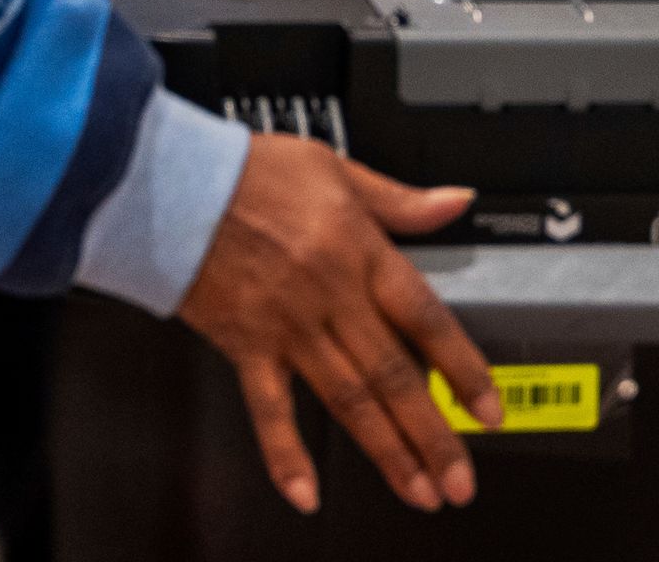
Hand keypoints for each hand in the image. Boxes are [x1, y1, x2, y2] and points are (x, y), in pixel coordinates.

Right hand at [175, 136, 494, 514]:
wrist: (170, 182)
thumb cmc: (246, 171)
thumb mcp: (334, 168)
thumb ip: (399, 199)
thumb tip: (454, 202)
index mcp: (359, 251)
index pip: (426, 319)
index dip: (463, 368)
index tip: (488, 409)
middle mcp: (330, 295)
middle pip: (394, 375)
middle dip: (433, 435)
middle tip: (460, 480)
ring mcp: (287, 326)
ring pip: (348, 399)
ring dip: (386, 451)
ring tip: (417, 491)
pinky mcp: (244, 345)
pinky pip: (268, 408)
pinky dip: (286, 453)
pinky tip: (306, 492)